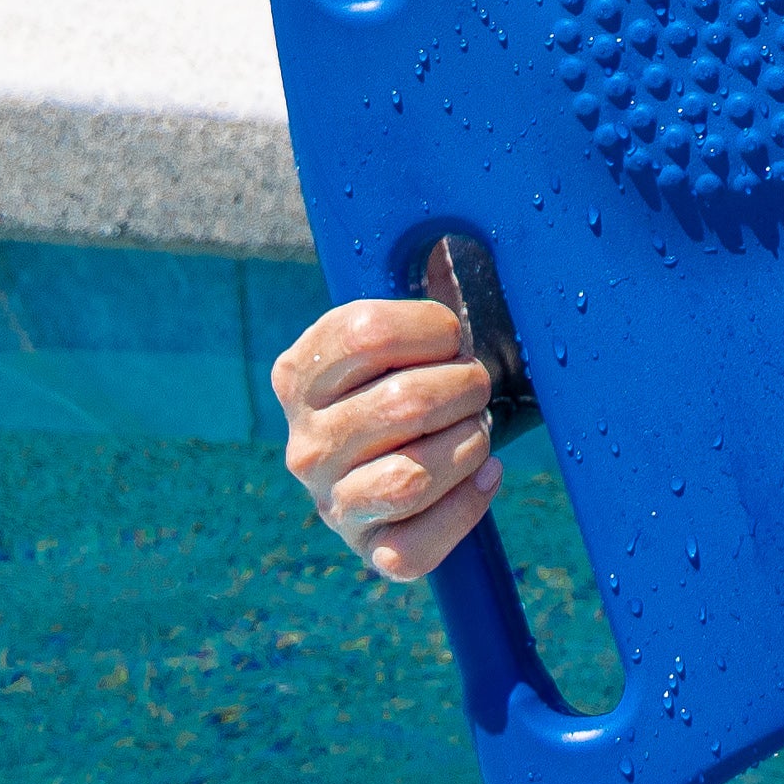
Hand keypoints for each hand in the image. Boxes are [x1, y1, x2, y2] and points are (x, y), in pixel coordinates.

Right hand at [274, 297, 502, 581]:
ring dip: (470, 444)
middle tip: (475, 386)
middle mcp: (304, 443)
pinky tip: (484, 477)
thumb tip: (451, 231)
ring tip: (476, 430)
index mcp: (300, 374)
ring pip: (414, 476)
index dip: (434, 328)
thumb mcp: (406, 328)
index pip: (367, 332)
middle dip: (466, 387)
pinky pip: (422, 542)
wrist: (414, 458)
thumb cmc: (420, 374)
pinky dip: (469, 505)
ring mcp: (331, 503)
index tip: (451, 336)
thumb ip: (420, 285)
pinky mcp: (371, 551)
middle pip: (406, 403)